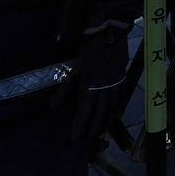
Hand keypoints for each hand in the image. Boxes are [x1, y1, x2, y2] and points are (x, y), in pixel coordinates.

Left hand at [70, 26, 131, 144]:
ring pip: (111, 109)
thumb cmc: (90, 51)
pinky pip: (119, 99)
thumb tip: (53, 108)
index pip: (84, 114)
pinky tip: (114, 113)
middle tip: (88, 140)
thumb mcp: (73, 69)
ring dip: (105, 122)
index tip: (75, 140)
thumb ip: (64, 90)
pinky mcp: (121, 79)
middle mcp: (104, 91)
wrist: (111, 35)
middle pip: (99, 115)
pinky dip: (115, 109)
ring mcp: (114, 86)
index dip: (80, 128)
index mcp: (90, 89)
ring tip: (101, 132)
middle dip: (93, 129)